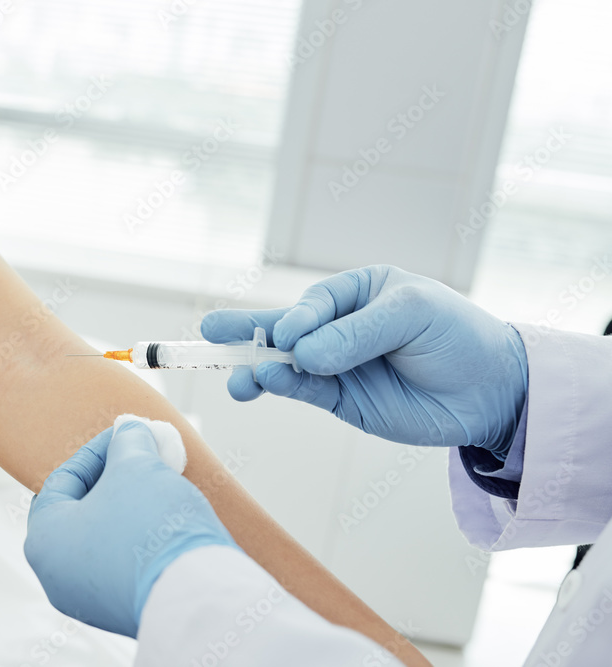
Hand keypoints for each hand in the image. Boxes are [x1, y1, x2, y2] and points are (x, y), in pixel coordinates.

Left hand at [24, 421, 237, 637]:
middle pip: (81, 510)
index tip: (127, 435)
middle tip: (142, 459)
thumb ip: (127, 441)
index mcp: (43, 539)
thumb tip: (129, 432)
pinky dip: (139, 541)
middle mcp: (55, 576)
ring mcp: (87, 600)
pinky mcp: (120, 612)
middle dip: (113, 480)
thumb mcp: (136, 466)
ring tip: (158, 486)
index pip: (64, 479)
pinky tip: (165, 523)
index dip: (99, 450)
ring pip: (103, 539)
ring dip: (128, 509)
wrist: (195, 595)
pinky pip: (123, 565)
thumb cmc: (152, 528)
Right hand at [200, 265, 528, 455]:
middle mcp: (339, 327)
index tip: (288, 335)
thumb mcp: (413, 316)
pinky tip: (267, 386)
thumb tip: (303, 355)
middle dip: (246, 331)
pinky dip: (282, 389)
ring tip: (235, 378)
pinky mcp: (341, 400)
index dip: (296, 319)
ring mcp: (336, 365)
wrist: (492, 392)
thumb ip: (356, 334)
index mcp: (357, 292)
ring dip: (257, 369)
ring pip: (285, 364)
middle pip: (283, 327)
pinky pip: (304, 391)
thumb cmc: (457, 336)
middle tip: (208, 332)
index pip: (313, 303)